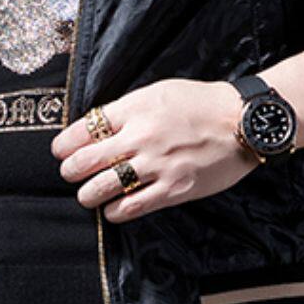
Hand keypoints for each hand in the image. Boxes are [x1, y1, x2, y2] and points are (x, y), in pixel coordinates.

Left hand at [49, 77, 259, 222]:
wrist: (243, 122)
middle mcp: (142, 137)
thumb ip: (127, 110)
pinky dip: (114, 211)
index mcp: (135, 109)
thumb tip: (95, 129)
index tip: (61, 151)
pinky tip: (113, 208)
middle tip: (71, 174)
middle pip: (85, 161)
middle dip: (70, 171)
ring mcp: (157, 165)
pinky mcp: (173, 189)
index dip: (65, 145)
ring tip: (88, 194)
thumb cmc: (201, 104)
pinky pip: (131, 207)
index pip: (84, 129)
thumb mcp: (158, 93)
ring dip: (87, 194)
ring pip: (101, 188)